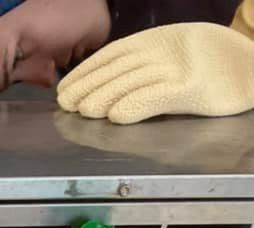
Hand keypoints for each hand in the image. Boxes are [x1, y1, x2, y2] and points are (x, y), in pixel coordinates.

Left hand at [57, 23, 253, 123]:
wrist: (252, 69)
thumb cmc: (212, 65)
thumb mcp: (174, 57)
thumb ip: (144, 67)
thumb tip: (105, 84)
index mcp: (159, 38)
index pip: (113, 54)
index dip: (87, 70)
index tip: (65, 87)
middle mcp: (164, 51)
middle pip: (117, 69)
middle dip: (88, 85)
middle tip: (64, 103)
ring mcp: (178, 69)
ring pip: (132, 82)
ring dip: (104, 96)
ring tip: (81, 110)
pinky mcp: (192, 90)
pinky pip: (158, 97)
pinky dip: (135, 105)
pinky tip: (114, 115)